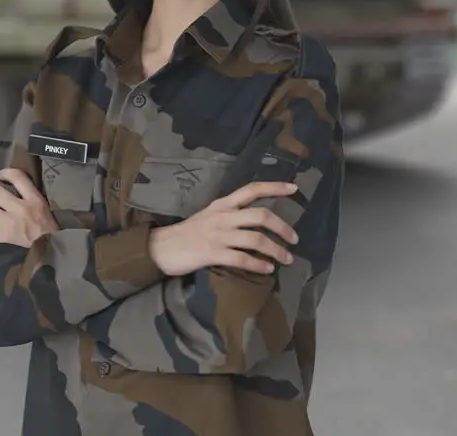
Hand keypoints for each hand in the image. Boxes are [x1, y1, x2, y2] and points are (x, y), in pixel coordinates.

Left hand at [0, 168, 59, 247]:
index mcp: (33, 198)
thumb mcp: (44, 205)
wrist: (51, 247)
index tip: (0, 175)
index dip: (6, 173)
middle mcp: (20, 208)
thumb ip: (30, 195)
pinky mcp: (5, 237)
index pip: (17, 177)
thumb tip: (12, 188)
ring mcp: (10, 223)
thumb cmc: (49, 226)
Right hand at [147, 181, 299, 276]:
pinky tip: (267, 269)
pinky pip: (242, 259)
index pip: (252, 189)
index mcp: (223, 204)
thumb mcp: (209, 216)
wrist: (162, 247)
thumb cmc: (188, 233)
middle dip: (282, 227)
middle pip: (261, 216)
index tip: (294, 188)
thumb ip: (231, 215)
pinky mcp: (213, 253)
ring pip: (256, 239)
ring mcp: (218, 235)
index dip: (275, 187)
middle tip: (294, 239)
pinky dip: (259, 265)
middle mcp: (223, 216)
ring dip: (276, 250)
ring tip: (287, 259)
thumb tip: (259, 222)